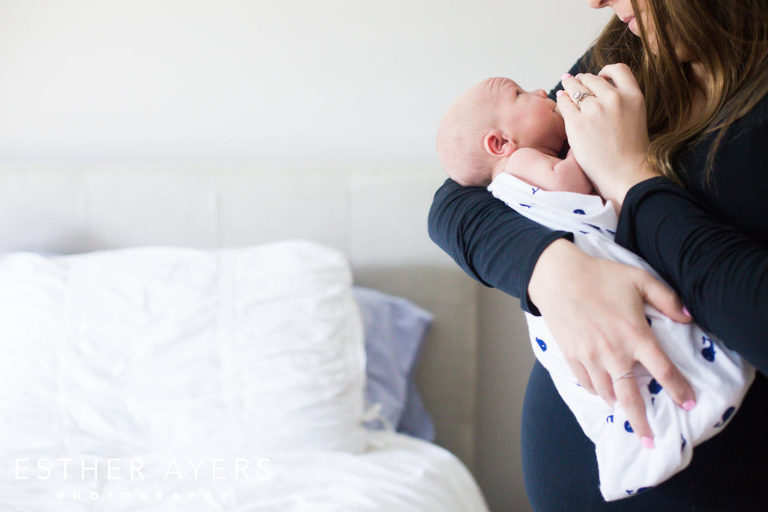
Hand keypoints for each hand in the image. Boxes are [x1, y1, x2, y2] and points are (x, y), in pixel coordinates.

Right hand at [528, 239, 696, 445]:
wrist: (557, 276)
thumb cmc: (600, 275)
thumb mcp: (640, 279)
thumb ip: (667, 299)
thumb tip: (688, 317)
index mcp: (635, 335)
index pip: (663, 371)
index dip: (679, 390)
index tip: (688, 404)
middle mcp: (614, 352)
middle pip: (631, 397)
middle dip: (641, 422)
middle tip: (649, 439)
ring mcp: (590, 356)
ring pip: (607, 393)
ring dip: (618, 405)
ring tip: (625, 412)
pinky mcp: (571, 355)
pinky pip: (586, 382)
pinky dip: (596, 391)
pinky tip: (602, 392)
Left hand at [556, 64, 658, 208]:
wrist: (625, 174)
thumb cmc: (631, 153)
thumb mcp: (637, 118)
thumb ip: (624, 103)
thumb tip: (603, 92)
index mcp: (633, 96)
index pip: (619, 70)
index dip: (606, 71)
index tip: (599, 76)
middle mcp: (614, 99)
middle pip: (592, 79)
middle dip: (583, 79)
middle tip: (576, 82)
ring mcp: (594, 110)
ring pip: (576, 88)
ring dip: (570, 86)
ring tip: (566, 86)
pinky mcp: (577, 123)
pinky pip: (565, 104)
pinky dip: (562, 100)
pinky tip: (560, 99)